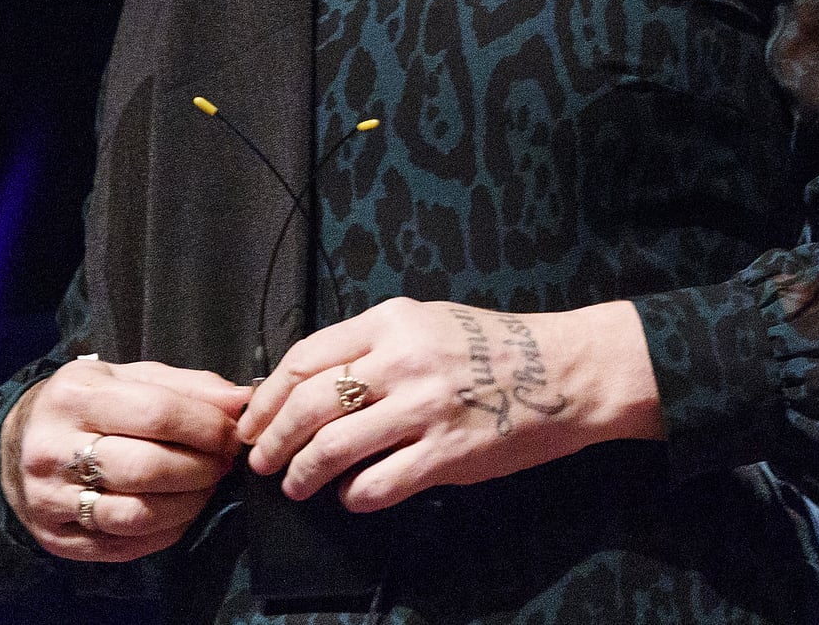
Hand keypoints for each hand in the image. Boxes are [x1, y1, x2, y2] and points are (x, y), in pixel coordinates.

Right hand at [0, 356, 249, 561]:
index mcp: (75, 395)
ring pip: (137, 514)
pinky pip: (124, 545)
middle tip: (223, 462)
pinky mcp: (56, 538)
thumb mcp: (128, 377)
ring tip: (204, 486)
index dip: (207, 427)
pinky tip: (178, 511)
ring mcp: (50, 499)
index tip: (232, 433)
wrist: (14, 445)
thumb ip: (187, 386)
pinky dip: (165, 531)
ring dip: (188, 504)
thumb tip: (241, 399)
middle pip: (148, 468)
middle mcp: (54, 448)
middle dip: (202, 468)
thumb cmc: (85, 405)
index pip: (156, 413)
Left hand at [236, 297, 660, 512]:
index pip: (304, 358)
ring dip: (302, 473)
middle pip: (308, 403)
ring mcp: (423, 408)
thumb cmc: (492, 347)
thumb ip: (371, 346)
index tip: (253, 419)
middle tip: (260, 461)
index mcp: (390, 321)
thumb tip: (307, 383)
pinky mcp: (446, 454)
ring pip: (333, 447)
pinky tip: (351, 498)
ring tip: (295, 485)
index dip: (268, 395)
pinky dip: (353, 497)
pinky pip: (378, 484)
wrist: (565, 371)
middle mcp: (400, 360)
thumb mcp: (425, 323)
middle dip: (272, 440)